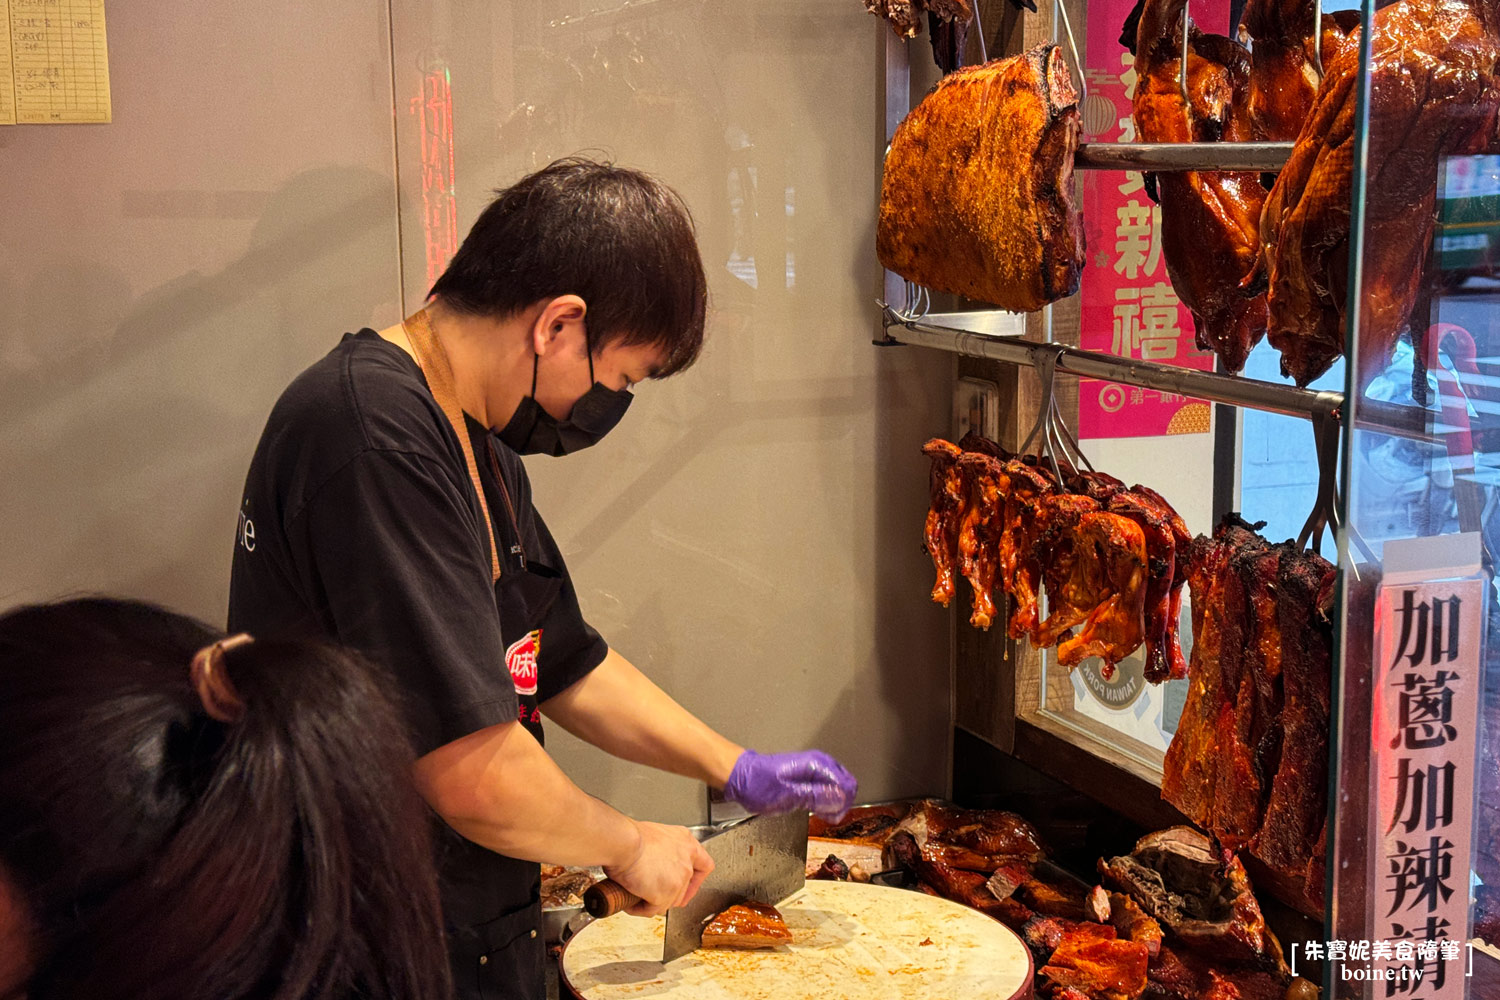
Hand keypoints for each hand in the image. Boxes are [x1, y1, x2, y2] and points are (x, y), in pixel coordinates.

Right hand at [603, 821, 713, 916]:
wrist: (623, 842)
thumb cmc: (630, 836)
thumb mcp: (654, 836)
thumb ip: (662, 851)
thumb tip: (653, 864)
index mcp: (685, 842)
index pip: (704, 865)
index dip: (695, 880)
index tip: (687, 885)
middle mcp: (687, 860)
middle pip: (685, 888)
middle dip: (670, 895)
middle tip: (654, 894)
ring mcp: (679, 879)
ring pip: (669, 901)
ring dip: (653, 902)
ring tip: (637, 895)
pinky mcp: (666, 895)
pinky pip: (652, 910)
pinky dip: (640, 908)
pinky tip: (631, 902)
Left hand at [723, 750, 857, 821]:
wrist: (741, 777)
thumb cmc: (758, 784)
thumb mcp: (787, 795)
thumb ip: (816, 796)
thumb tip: (839, 799)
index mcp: (816, 765)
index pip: (847, 784)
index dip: (843, 803)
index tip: (832, 815)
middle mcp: (818, 763)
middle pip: (847, 784)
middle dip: (841, 803)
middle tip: (827, 816)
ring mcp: (814, 768)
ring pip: (838, 787)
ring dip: (833, 802)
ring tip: (820, 813)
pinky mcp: (808, 775)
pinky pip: (827, 787)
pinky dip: (825, 799)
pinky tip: (816, 808)